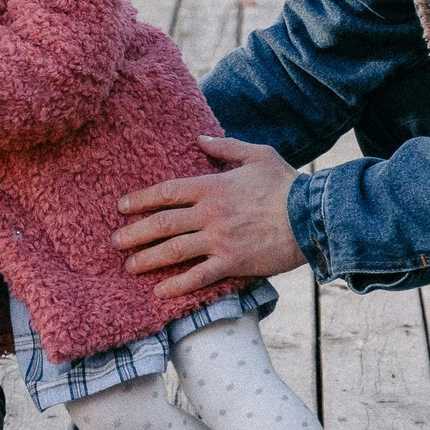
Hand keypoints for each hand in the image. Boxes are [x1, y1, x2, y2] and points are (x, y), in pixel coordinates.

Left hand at [113, 137, 305, 297]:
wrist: (313, 217)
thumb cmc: (287, 185)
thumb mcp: (258, 155)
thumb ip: (226, 147)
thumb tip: (200, 138)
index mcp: (214, 187)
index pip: (167, 192)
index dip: (141, 199)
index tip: (122, 207)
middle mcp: (210, 215)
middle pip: (162, 224)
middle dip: (134, 233)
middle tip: (115, 241)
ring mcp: (219, 241)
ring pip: (173, 252)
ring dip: (147, 260)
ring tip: (129, 266)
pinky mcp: (232, 264)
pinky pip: (198, 277)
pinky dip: (177, 285)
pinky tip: (160, 291)